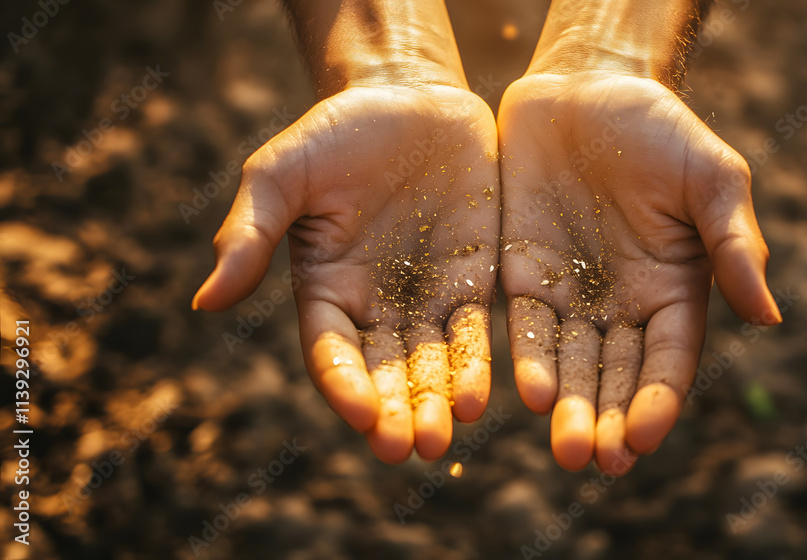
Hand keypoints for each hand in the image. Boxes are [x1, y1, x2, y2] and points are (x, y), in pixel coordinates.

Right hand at [193, 84, 499, 462]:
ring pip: (434, 363)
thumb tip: (205, 300)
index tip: (361, 413)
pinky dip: (479, 363)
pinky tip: (483, 393)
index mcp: (326, 291)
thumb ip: (250, 233)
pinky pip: (476, 330)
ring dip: (439, 401)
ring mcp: (428, 297)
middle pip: (387, 372)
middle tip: (409, 448)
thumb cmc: (334, 133)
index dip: (344, 383)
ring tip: (446, 436)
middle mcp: (378, 307)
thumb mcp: (281, 173)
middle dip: (398, 410)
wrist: (409, 99)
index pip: (332, 351)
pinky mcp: (474, 280)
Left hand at [498, 72, 780, 473]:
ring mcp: (569, 295)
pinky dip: (525, 360)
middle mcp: (621, 305)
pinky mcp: (521, 276)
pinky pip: (521, 326)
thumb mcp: (711, 175)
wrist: (584, 88)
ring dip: (568, 408)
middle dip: (607, 420)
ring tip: (565, 448)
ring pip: (568, 364)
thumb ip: (735, 243)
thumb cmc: (659, 128)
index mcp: (674, 291)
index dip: (658, 399)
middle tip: (596, 461)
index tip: (644, 436)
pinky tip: (527, 391)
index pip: (668, 359)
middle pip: (615, 376)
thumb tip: (769, 317)